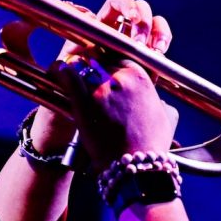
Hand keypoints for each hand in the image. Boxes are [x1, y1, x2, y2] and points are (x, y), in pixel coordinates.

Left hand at [55, 0, 175, 171]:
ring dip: (74, 63)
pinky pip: (66, 73)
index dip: (109, 54)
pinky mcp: (86, 101)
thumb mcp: (165, 117)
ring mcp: (104, 87)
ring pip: (82, 59)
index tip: (102, 58)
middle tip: (84, 62)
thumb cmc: (151, 146)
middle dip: (92, 56)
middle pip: (101, 52)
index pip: (122, 50)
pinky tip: (55, 71)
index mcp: (143, 76)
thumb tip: (158, 101)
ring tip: (67, 68)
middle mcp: (124, 76)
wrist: (137, 170)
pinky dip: (58, 70)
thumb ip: (158, 101)